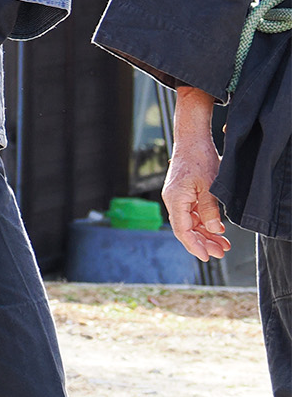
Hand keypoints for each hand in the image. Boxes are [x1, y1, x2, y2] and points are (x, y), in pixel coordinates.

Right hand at [164, 86, 229, 260]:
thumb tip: (214, 230)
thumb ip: (210, 210)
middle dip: (203, 242)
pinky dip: (204, 222)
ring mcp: (177, 197)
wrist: (192, 140)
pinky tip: (217, 228)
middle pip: (185, 229)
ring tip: (223, 244)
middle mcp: (173, 200)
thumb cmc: (199, 159)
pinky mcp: (183, 193)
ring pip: (190, 222)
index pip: (182, 230)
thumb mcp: (209, 187)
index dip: (194, 245)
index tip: (207, 257)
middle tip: (221, 252)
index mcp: (175, 199)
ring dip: (205, 234)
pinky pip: (192, 213)